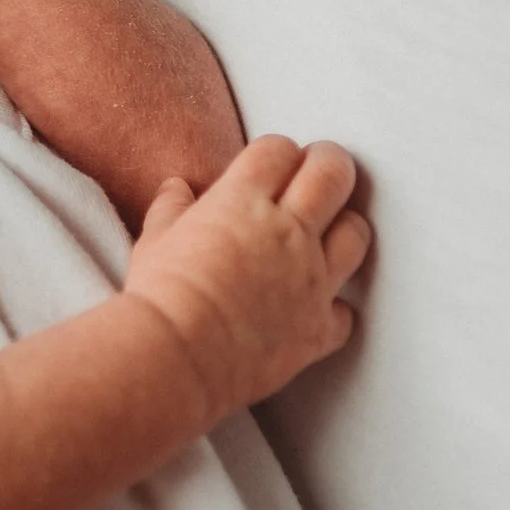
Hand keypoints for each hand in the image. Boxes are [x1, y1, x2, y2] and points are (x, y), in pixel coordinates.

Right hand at [124, 134, 370, 416]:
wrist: (174, 359)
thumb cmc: (158, 298)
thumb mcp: (153, 242)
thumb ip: (171, 209)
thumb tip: (175, 189)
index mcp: (242, 201)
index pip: (279, 150)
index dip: (277, 153)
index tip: (270, 165)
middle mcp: (287, 232)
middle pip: (332, 174)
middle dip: (330, 163)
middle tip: (322, 169)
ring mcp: (310, 279)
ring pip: (356, 234)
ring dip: (345, 227)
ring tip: (329, 232)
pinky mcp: (318, 328)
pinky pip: (346, 312)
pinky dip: (334, 309)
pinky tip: (315, 309)